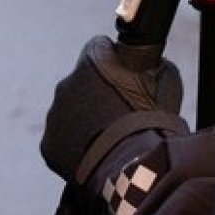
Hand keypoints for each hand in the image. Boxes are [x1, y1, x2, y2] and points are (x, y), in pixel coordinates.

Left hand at [40, 36, 183, 184]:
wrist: (133, 167)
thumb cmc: (151, 122)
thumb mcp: (166, 83)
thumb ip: (154, 67)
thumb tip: (154, 65)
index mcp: (93, 61)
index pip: (99, 47)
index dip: (114, 62)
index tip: (125, 77)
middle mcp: (66, 83)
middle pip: (80, 83)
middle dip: (96, 94)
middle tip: (119, 115)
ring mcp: (54, 115)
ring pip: (69, 113)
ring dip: (85, 122)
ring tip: (109, 140)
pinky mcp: (48, 144)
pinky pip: (61, 141)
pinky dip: (75, 147)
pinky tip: (95, 155)